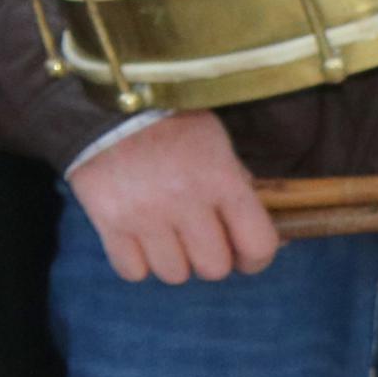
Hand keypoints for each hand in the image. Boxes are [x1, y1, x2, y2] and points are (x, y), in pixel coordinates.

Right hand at [70, 110, 281, 284]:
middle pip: (213, 268)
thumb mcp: (216, 144)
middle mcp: (185, 201)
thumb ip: (239, 189)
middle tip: (197, 238)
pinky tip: (137, 238)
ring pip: (174, 274)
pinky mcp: (109, 222)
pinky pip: (132, 272)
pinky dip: (137, 262)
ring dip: (173, 260)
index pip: (258, 245)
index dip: (255, 258)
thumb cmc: (171, 122)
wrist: (106, 102)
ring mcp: (145, 214)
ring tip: (164, 234)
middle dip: (209, 257)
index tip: (243, 253)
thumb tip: (271, 242)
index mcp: (220, 178)